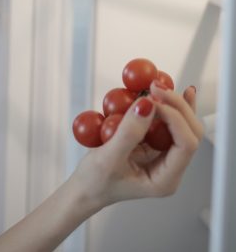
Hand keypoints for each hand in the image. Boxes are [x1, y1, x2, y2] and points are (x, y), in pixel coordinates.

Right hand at [70, 83, 202, 208]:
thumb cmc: (96, 182)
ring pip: (180, 124)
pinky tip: (159, 92)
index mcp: (165, 178)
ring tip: (157, 84)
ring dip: (171, 102)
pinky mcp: (151, 144)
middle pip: (188, 131)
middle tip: (156, 87)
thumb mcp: (108, 157)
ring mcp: (162, 154)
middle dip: (176, 106)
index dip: (174, 117)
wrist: (85, 189)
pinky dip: (160, 105)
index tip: (153, 100)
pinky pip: (163, 122)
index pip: (185, 144)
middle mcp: (169, 166)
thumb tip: (146, 105)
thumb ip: (129, 132)